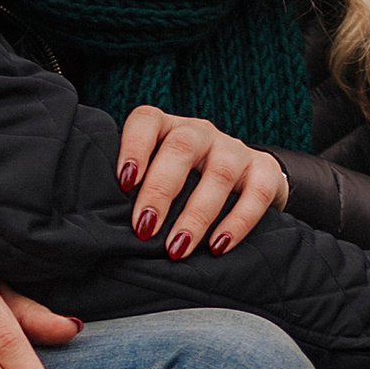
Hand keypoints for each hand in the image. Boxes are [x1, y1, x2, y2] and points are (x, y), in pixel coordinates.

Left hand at [118, 106, 290, 260]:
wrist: (245, 180)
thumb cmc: (185, 184)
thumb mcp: (159, 176)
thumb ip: (137, 189)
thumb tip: (104, 226)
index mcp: (168, 128)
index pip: (147, 120)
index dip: (133, 147)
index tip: (123, 183)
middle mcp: (201, 132)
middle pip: (181, 148)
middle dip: (160, 191)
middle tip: (145, 229)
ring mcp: (234, 149)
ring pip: (217, 174)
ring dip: (195, 215)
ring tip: (177, 247)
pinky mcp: (264, 171)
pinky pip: (256, 194)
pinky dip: (237, 223)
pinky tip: (218, 246)